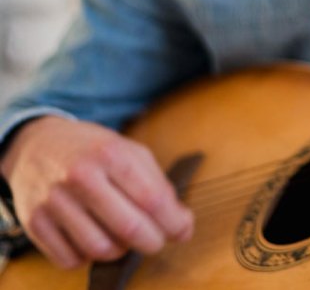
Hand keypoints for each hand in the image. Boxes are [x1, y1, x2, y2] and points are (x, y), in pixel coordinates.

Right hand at [0, 116, 192, 268]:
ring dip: (120, 251)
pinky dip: (87, 258)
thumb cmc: (94, 151)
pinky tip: (93, 238)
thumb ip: (159, 186)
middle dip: (153, 242)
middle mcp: (80, 176)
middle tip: (157, 240)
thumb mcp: (131, 152)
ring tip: (123, 237)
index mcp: (111, 154)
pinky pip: (69, 260)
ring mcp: (53, 200)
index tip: (182, 231)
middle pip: (129, 228)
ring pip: (100, 249)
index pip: (153, 200)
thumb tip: (181, 225)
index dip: (173, 223)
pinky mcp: (33, 222)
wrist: (38, 144)